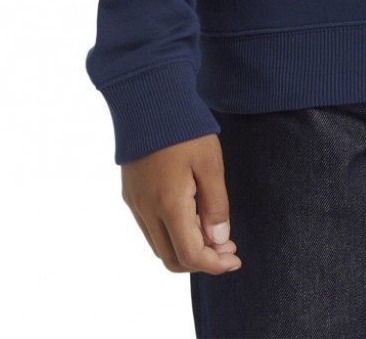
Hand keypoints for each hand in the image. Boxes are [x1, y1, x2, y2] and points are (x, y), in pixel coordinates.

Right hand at [121, 133, 242, 274]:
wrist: (148, 101)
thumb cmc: (184, 129)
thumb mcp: (210, 163)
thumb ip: (216, 205)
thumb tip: (220, 240)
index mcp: (168, 204)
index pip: (190, 255)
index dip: (215, 264)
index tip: (235, 259)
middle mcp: (147, 210)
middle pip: (172, 259)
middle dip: (202, 261)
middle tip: (227, 246)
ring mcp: (135, 204)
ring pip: (159, 246)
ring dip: (186, 248)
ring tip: (212, 230)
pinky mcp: (131, 195)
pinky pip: (150, 229)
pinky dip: (172, 234)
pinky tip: (192, 216)